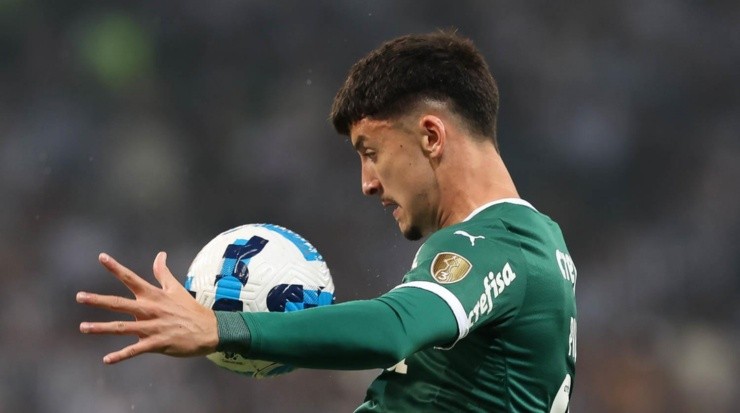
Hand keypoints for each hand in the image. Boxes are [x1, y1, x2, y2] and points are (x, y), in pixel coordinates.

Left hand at [77, 252, 218, 363]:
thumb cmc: (190, 309)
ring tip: (83, 327)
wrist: (209, 330)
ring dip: (101, 328)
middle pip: (119, 304)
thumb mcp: (176, 288)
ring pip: (122, 328)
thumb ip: (163, 272)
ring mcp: (152, 327)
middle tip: (79, 297)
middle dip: (98, 300)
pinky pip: (135, 350)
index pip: (131, 278)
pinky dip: (121, 355)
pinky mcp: (156, 343)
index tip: (101, 257)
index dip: (116, 268)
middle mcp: (149, 309)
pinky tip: (107, 359)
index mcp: (153, 295)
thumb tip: (160, 254)